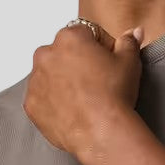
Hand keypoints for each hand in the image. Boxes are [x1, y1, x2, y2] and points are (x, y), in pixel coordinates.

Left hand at [23, 21, 144, 157]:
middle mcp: (46, 55)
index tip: (109, 62)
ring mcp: (35, 80)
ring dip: (63, 82)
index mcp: (69, 37)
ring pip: (50, 75)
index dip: (101, 48)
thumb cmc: (114, 95)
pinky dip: (54, 102)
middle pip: (64, 52)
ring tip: (85, 99)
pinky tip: (73, 110)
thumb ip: (128, 42)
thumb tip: (133, 33)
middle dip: (77, 62)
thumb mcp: (129, 62)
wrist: (101, 131)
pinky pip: (42, 98)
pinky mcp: (31, 104)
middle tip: (97, 82)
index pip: (86, 33)